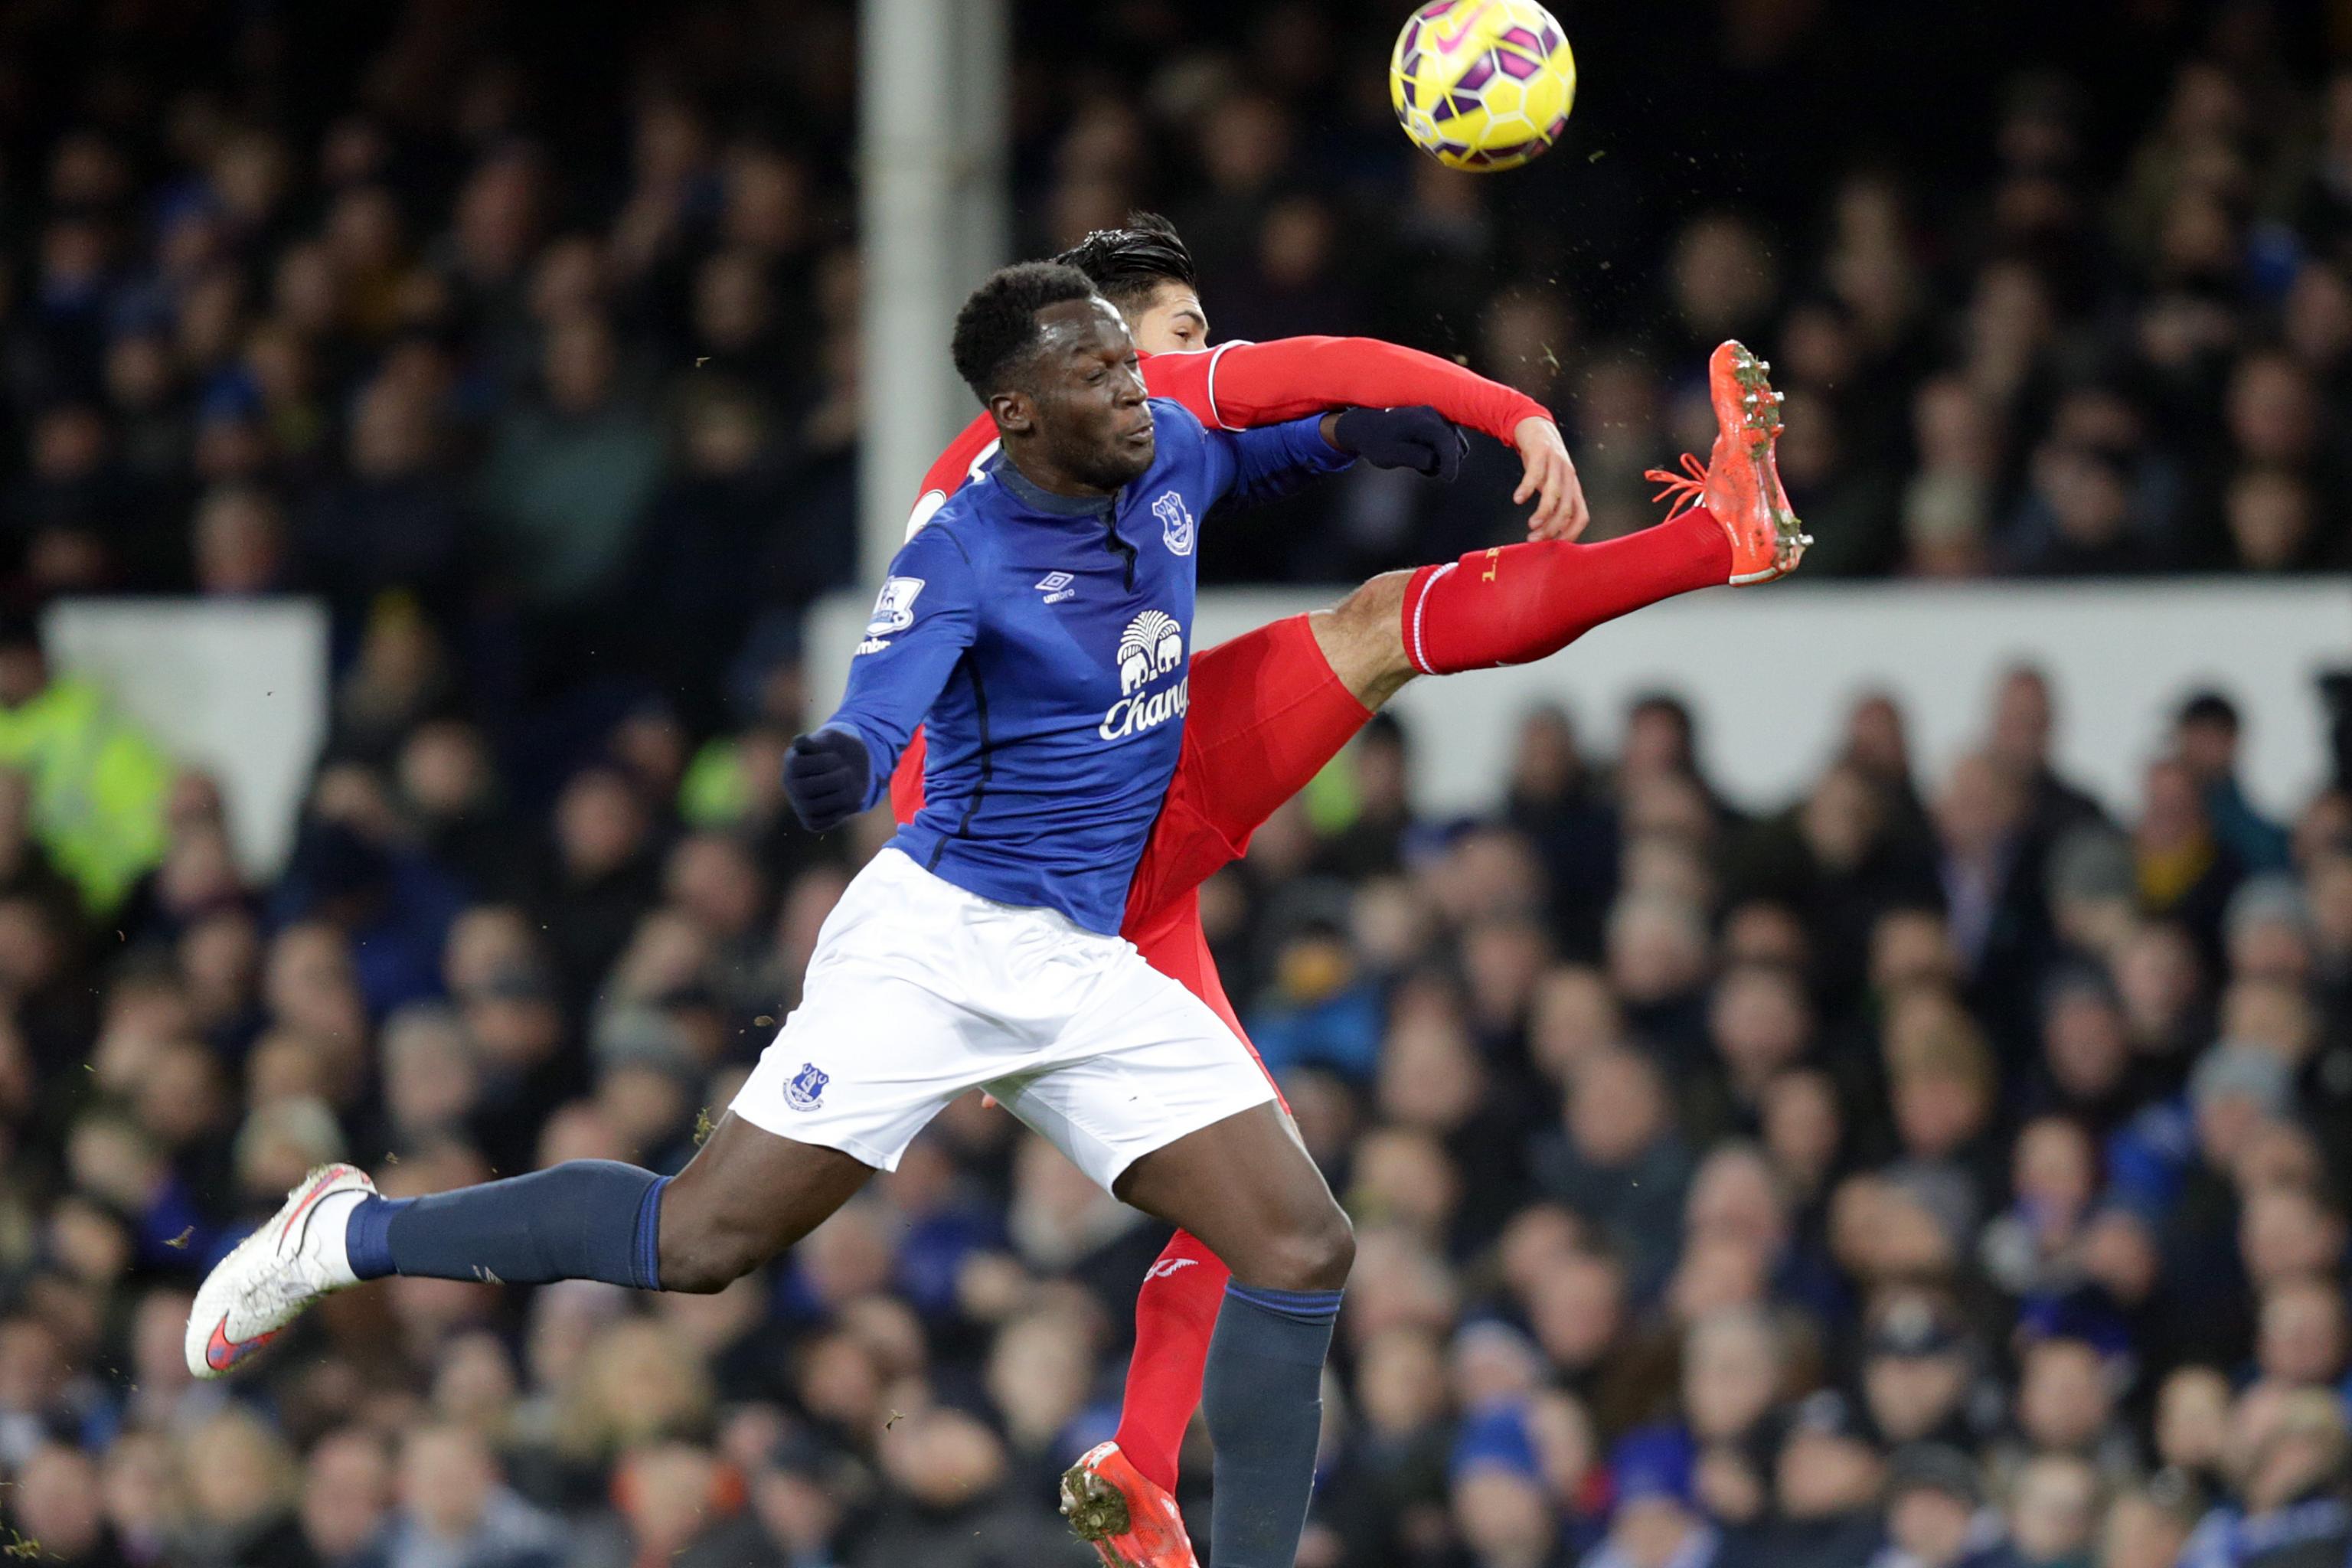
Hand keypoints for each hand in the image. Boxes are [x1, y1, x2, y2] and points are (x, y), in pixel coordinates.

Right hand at [783, 729, 869, 833]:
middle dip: (833, 780)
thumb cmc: (841, 752)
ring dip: (840, 797)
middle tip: (849, 773)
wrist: (854, 767)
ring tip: (854, 787)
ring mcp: (799, 803)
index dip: (823, 761)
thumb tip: (798, 741)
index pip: (797, 765)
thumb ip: (817, 743)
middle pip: (802, 788)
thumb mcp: (834, 740)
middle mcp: (790, 784)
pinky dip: (840, 813)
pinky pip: (820, 823)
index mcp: (791, 761)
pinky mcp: (811, 820)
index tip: (836, 757)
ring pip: (813, 807)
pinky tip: (853, 802)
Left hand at [1330, 406, 1467, 479]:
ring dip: (1443, 459)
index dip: (1450, 461)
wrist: (1368, 427)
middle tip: (1416, 465)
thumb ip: (1416, 457)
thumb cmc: (1378, 443)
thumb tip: (1437, 460)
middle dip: (1443, 463)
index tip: (1448, 479)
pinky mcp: (1442, 424)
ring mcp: (1439, 418)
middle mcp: (1434, 415)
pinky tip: (1424, 454)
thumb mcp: (1392, 455)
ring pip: (1457, 447)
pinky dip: (1443, 454)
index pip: (1445, 441)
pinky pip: (1453, 445)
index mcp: (1421, 421)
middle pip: (1454, 447)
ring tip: (1418, 459)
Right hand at [1514, 416, 1588, 539]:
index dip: (1570, 533)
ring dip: (1544, 513)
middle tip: (1534, 539)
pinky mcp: (1541, 453)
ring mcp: (1556, 464)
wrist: (1535, 427)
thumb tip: (1545, 533)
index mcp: (1573, 487)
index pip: (1581, 516)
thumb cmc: (1542, 462)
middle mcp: (1569, 477)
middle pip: (1567, 509)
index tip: (1553, 546)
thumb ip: (1551, 504)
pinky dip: (1527, 489)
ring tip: (1531, 525)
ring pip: (1554, 494)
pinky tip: (1518, 499)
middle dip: (1552, 528)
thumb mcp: (1551, 483)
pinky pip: (1535, 474)